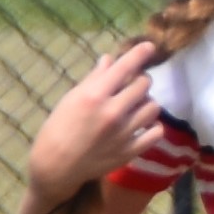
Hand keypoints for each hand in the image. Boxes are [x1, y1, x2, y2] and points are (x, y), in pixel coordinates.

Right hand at [23, 43, 158, 213]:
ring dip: (146, 102)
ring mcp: (125, 133)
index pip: (125, 67)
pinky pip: (157, 131)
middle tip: (130, 86)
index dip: (140, 53)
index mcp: (95, 95)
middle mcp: (113, 112)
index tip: (149, 46)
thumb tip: (110, 59)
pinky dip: (152, 125)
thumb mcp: (71, 99)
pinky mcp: (132, 150)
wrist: (57, 166)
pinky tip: (141, 125)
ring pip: (153, 106)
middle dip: (139, 80)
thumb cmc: (58, 128)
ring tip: (134, 106)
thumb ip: (95, 79)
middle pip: (144, 84)